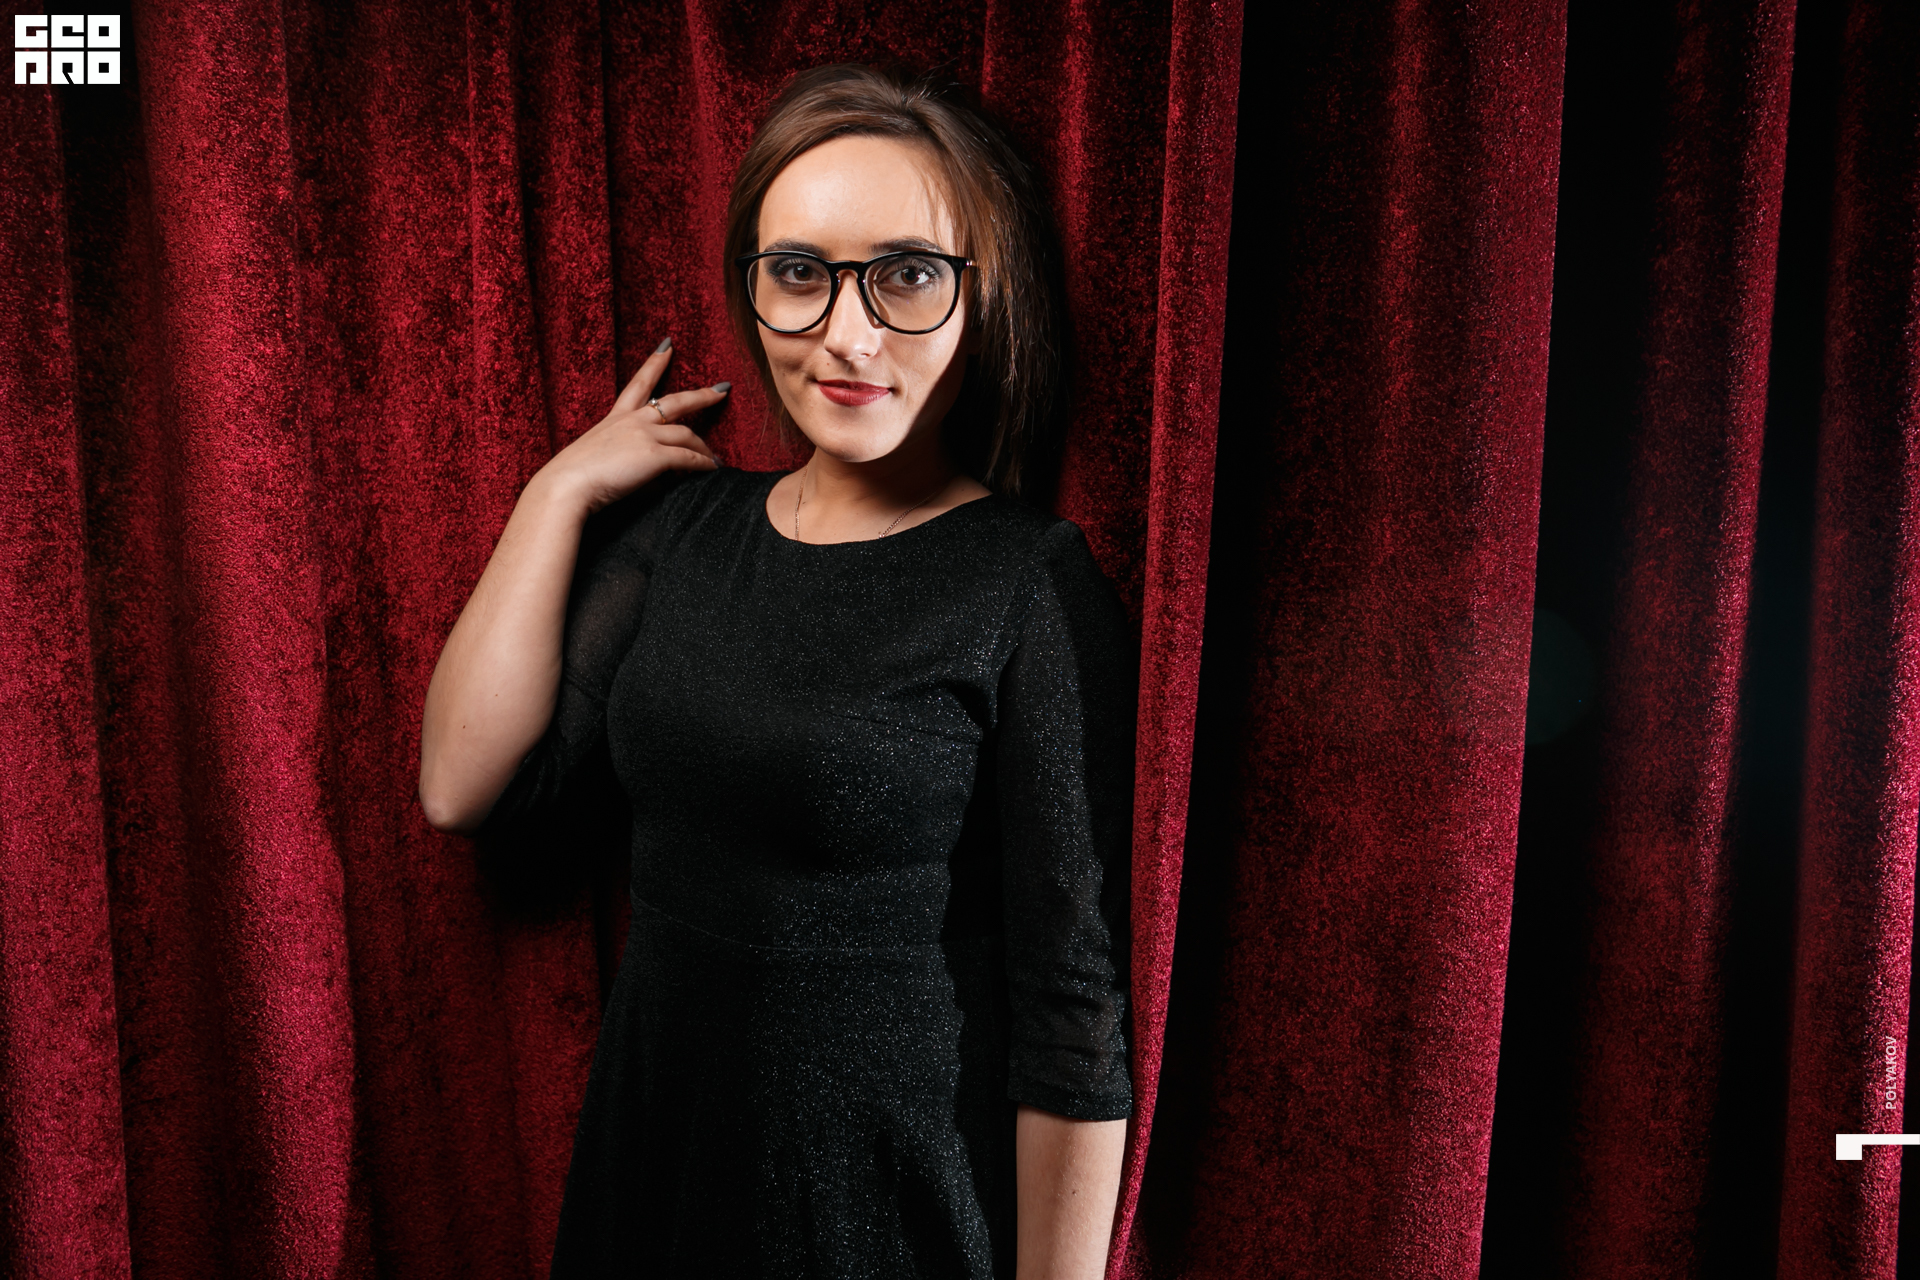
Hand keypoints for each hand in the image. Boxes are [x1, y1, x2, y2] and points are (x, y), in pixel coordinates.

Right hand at [535, 338, 728, 513]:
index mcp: (615, 418)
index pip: (638, 384)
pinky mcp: (655, 456)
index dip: (655, 364)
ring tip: (716, 459)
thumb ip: (618, 454)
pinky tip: (713, 469)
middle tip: (722, 390)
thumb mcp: (596, 456)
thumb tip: (638, 467)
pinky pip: (689, 458)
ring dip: (704, 448)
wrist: (566, 486)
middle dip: (701, 396)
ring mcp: (645, 436)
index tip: (668, 346)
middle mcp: (632, 422)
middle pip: (675, 402)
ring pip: (687, 434)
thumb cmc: (573, 478)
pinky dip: (703, 464)